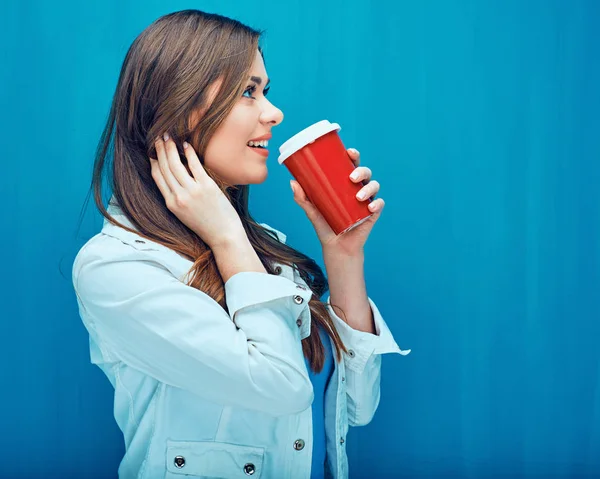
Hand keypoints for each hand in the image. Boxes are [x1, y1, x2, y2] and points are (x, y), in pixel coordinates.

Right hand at [151, 133, 245, 248]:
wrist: (224, 236)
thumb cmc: (207, 225)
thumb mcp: (185, 214)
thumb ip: (178, 197)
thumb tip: (176, 175)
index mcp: (171, 204)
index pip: (157, 177)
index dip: (154, 161)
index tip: (153, 151)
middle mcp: (179, 197)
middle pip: (164, 167)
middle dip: (160, 150)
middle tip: (159, 137)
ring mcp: (192, 191)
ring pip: (175, 164)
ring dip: (171, 148)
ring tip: (170, 137)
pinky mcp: (207, 187)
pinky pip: (194, 165)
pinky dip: (189, 153)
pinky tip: (187, 145)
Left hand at [290, 148, 383, 256]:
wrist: (335, 247)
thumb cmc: (325, 226)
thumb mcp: (312, 211)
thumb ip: (302, 198)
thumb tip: (293, 182)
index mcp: (345, 184)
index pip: (352, 165)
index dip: (353, 155)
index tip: (349, 152)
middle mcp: (358, 189)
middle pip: (365, 172)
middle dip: (361, 170)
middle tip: (352, 177)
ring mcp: (366, 201)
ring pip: (374, 186)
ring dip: (368, 188)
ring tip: (358, 196)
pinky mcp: (372, 214)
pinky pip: (379, 204)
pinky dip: (377, 204)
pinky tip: (370, 207)